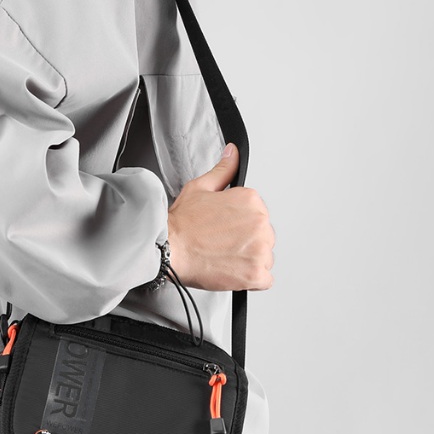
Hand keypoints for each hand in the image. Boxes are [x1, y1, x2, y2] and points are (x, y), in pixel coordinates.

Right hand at [166, 143, 274, 291]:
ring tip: (223, 258)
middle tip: (220, 245)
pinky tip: (232, 271)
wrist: (168, 249)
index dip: (239, 224)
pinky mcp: (255, 274)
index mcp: (251, 200)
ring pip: (265, 257)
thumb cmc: (181, 223)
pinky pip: (265, 280)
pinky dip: (251, 279)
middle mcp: (260, 223)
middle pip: (263, 236)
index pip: (257, 215)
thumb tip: (232, 153)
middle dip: (246, 242)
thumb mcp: (200, 187)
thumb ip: (223, 170)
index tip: (224, 230)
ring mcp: (260, 250)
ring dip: (248, 260)